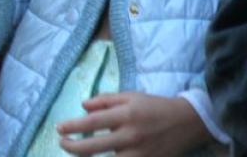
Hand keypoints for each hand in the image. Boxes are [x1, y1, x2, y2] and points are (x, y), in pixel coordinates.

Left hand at [57, 92, 210, 155]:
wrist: (188, 122)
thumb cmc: (154, 106)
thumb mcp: (130, 96)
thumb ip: (105, 100)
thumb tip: (83, 106)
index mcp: (126, 115)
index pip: (91, 123)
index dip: (71, 127)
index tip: (59, 128)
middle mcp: (131, 136)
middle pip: (94, 147)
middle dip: (72, 147)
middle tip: (62, 143)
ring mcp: (140, 153)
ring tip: (78, 153)